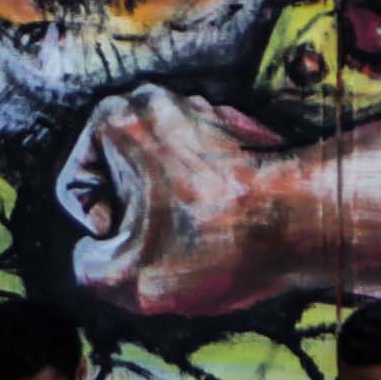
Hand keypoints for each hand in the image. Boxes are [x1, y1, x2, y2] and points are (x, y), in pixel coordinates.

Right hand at [55, 86, 297, 317]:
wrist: (308, 222)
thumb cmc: (217, 243)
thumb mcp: (124, 279)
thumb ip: (85, 266)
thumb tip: (95, 254)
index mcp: (116, 118)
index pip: (72, 186)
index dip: (98, 232)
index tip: (137, 244)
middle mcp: (155, 100)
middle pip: (114, 179)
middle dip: (133, 220)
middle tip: (167, 248)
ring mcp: (200, 110)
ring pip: (156, 179)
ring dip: (167, 214)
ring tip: (201, 242)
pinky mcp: (235, 130)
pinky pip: (194, 175)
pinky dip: (202, 204)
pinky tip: (226, 229)